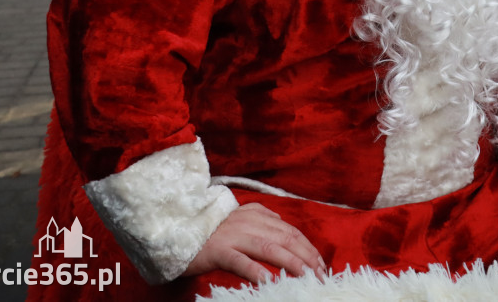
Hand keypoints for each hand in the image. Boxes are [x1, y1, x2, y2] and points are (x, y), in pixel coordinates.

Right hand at [184, 203, 326, 284]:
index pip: (291, 231)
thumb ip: (262, 220)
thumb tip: (282, 226)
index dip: (309, 248)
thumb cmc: (210, 231)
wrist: (176, 229)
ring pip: (270, 249)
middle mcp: (248, 222)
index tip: (321, 264)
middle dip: (308, 258)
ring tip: (307, 278)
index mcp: (256, 214)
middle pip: (286, 239)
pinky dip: (258, 273)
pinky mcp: (219, 250)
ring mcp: (233, 235)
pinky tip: (271, 283)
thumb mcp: (239, 219)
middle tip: (321, 275)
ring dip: (293, 265)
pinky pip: (242, 262)